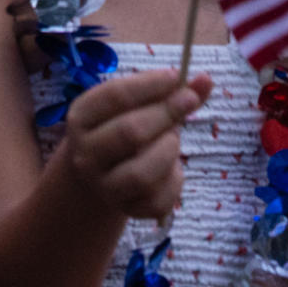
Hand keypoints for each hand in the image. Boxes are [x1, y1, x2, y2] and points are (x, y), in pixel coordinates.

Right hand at [52, 66, 216, 221]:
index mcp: (81, 117)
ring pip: (142, 174)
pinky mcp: (125, 210)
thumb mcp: (135, 105)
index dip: (150, 84)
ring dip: (168, 150)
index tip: (178, 76)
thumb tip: (206, 79)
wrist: (98, 175)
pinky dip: (175, 180)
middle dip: (167, 113)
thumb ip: (170, 92)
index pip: (115, 96)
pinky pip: (157, 200)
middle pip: (130, 132)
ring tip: (172, 139)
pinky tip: (172, 167)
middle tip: (189, 101)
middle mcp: (85, 154)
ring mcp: (103, 186)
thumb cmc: (121, 128)